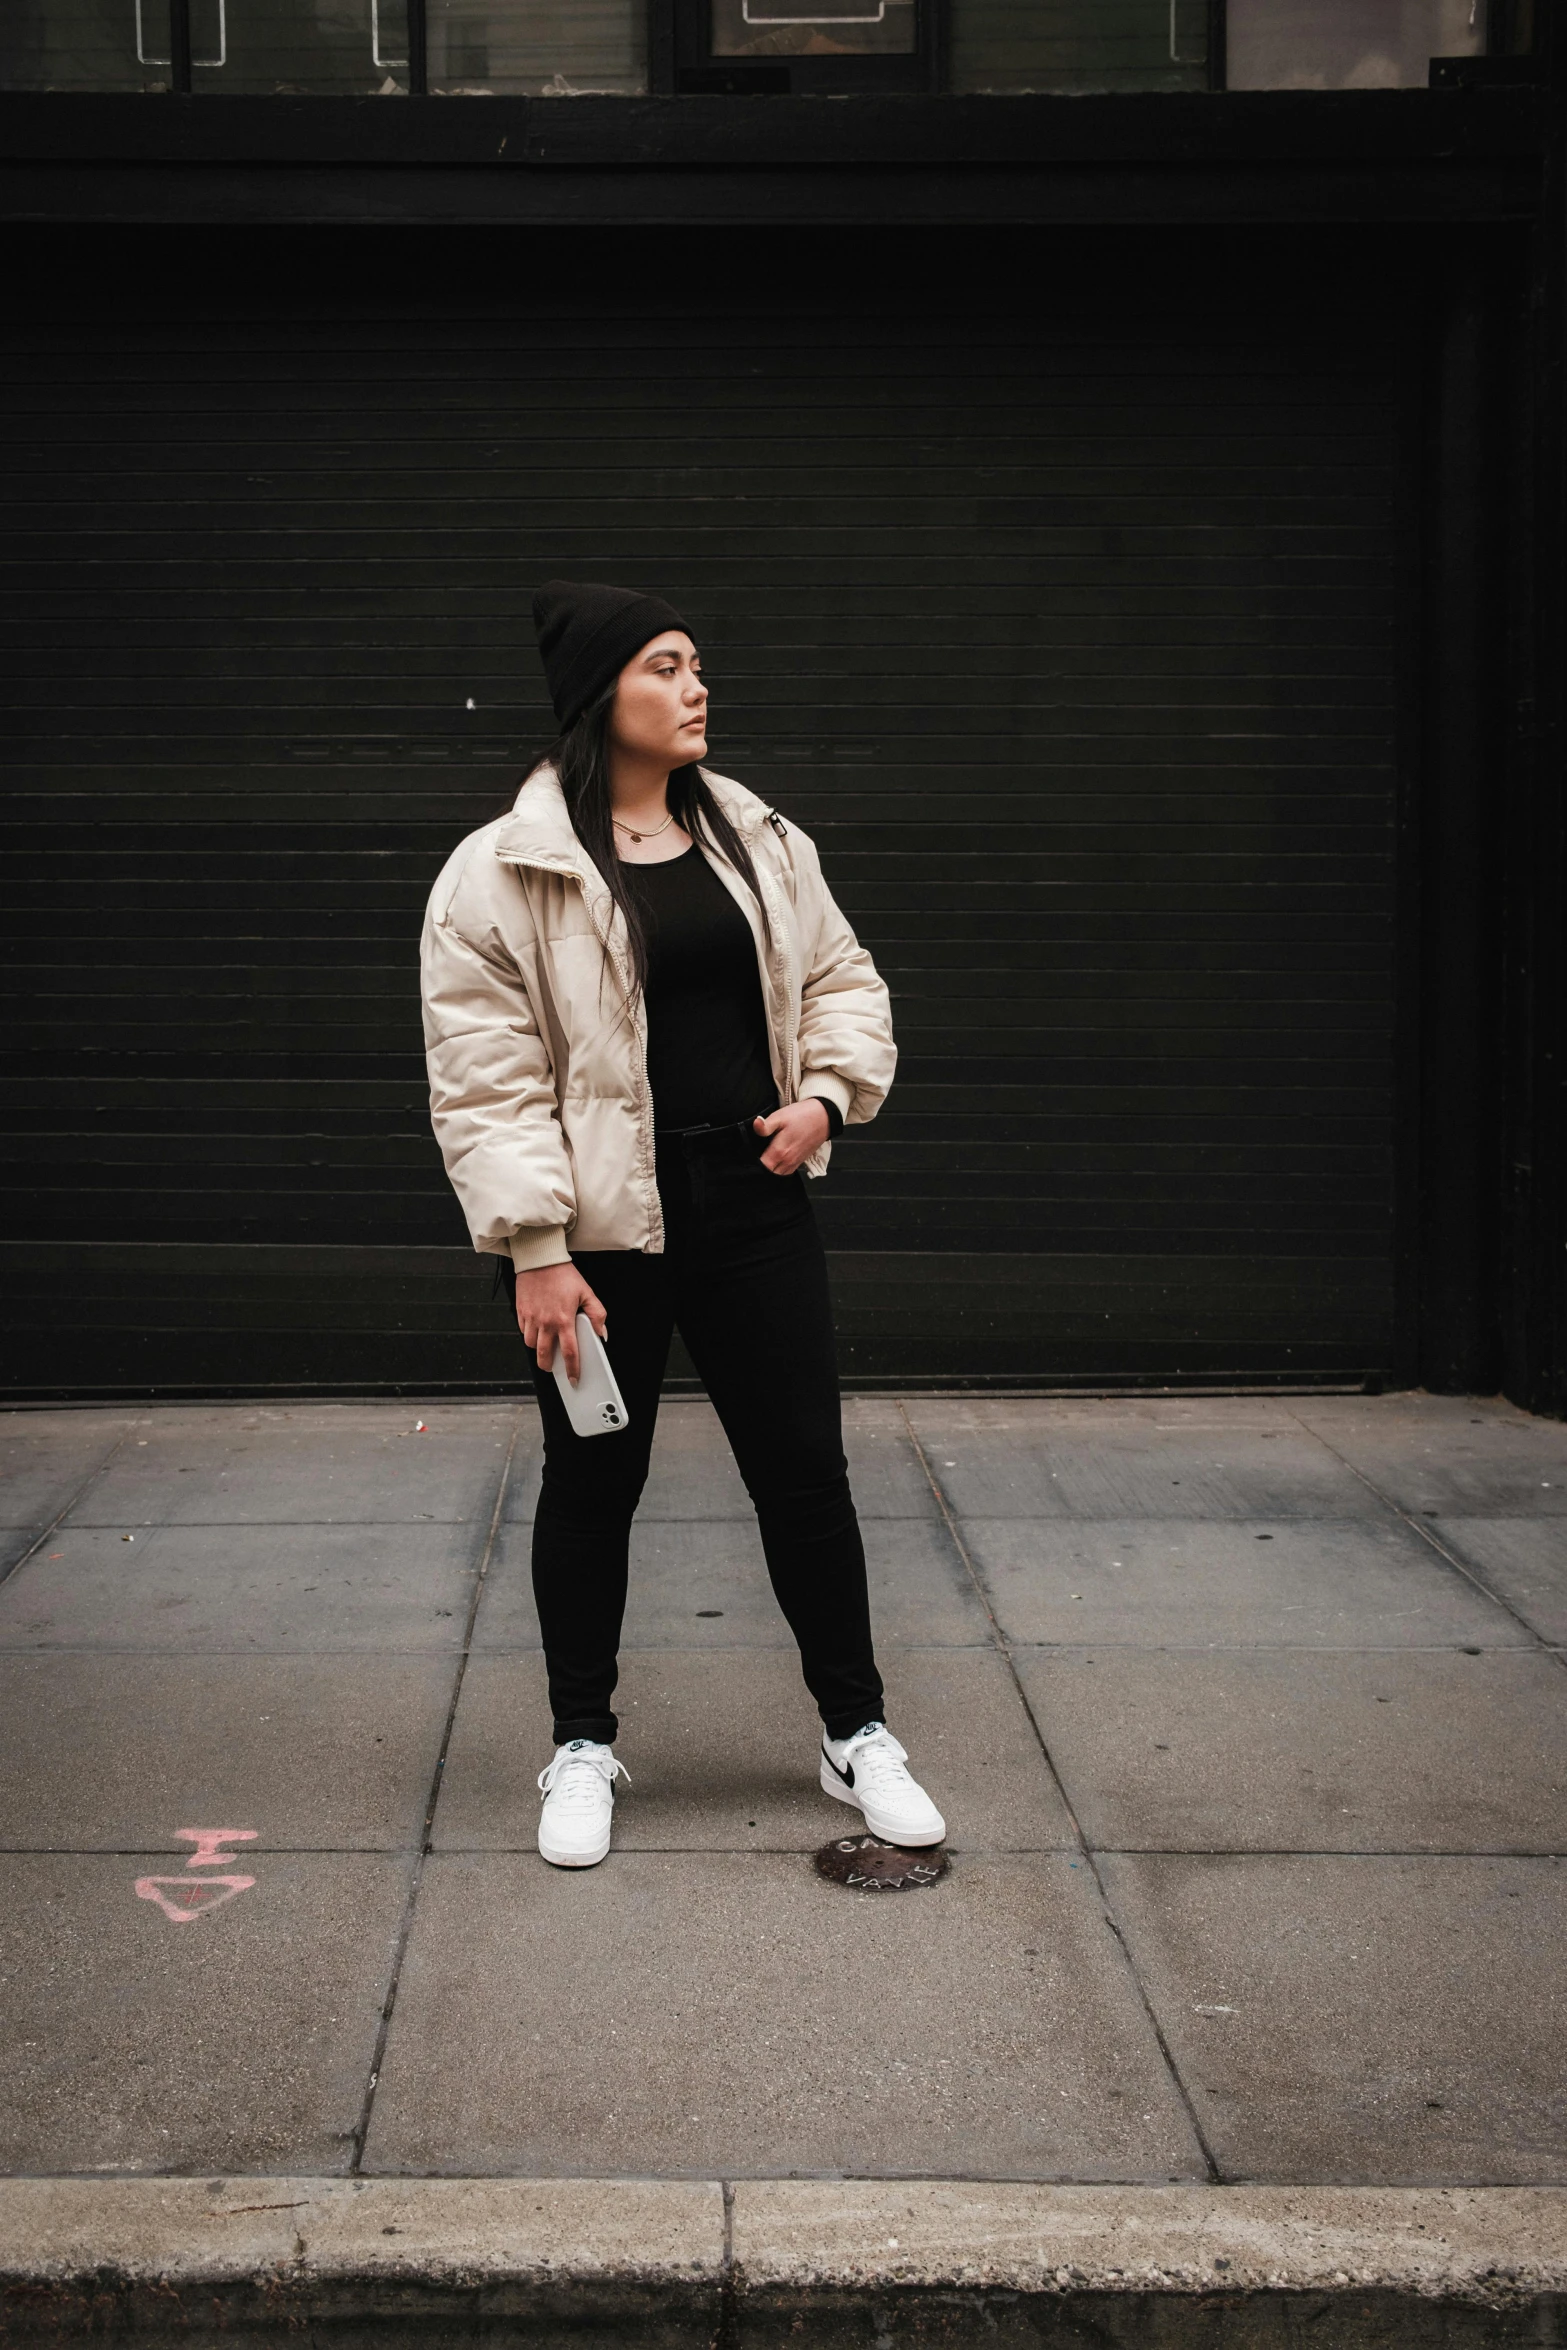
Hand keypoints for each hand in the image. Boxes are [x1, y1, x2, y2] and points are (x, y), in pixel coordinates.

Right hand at [514, 1262, 607, 1382]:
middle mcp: (546, 1322)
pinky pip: (523, 1331)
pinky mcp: (521, 1312)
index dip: (572, 1369)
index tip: (573, 1378)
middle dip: (549, 1366)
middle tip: (554, 1366)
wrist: (540, 1260)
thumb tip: (602, 1333)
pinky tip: (537, 1331)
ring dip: (538, 1350)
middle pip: (544, 1356)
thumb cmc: (563, 1275)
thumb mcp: (587, 1292)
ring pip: (531, 1346)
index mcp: (564, 1320)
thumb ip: (597, 1314)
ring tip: (546, 1346)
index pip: (570, 1352)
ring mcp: (531, 1318)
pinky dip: (529, 1335)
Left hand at [753, 1099, 830, 1175]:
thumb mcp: (780, 1116)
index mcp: (779, 1152)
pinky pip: (785, 1173)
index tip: (746, 1160)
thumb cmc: (801, 1116)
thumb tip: (755, 1124)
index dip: (751, 1166)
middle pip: (768, 1175)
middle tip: (752, 1161)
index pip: (760, 1168)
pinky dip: (778, 1171)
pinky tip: (773, 1161)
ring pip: (777, 1176)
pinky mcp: (800, 1162)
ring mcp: (794, 1163)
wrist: (823, 1117)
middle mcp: (787, 1162)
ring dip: (769, 1172)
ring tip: (761, 1162)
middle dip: (759, 1171)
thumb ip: (766, 1125)